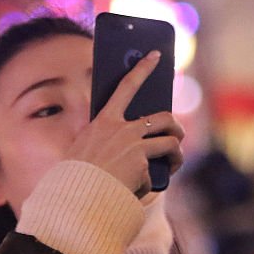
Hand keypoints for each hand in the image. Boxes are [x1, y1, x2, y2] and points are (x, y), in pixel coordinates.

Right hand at [65, 51, 185, 195]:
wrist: (77, 198)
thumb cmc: (77, 177)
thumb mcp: (87, 151)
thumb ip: (109, 141)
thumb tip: (137, 146)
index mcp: (104, 121)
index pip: (126, 86)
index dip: (143, 68)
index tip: (156, 55)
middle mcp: (122, 129)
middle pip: (163, 118)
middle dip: (175, 127)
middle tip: (176, 135)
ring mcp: (135, 145)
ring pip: (170, 142)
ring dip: (176, 154)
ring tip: (174, 163)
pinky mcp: (143, 164)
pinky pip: (156, 173)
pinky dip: (149, 183)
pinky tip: (138, 189)